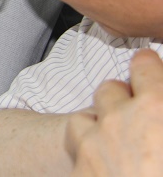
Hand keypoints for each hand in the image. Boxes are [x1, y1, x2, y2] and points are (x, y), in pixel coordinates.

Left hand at [65, 48, 162, 175]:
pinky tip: (105, 167)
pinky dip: (88, 155)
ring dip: (98, 125)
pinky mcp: (80, 170)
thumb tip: (158, 110)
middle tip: (142, 119)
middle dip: (123, 99)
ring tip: (117, 142)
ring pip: (84, 118)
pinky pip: (77, 151)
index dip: (150, 67)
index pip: (145, 65)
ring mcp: (94, 146)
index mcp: (156, 108)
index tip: (151, 70)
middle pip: (109, 89)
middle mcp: (119, 120)